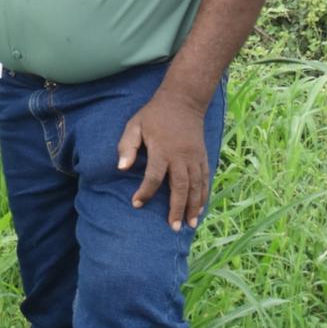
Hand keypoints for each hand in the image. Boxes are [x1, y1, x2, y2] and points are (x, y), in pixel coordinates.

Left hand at [116, 88, 211, 231]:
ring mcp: (194, 157)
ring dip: (194, 206)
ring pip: (196, 186)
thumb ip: (127, 146)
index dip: (145, 192)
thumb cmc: (154, 115)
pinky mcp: (203, 156)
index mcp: (162, 150)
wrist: (184, 100)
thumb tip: (121, 168)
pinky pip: (205, 179)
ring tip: (190, 225)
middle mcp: (181, 156)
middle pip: (180, 187)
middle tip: (174, 227)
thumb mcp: (135, 124)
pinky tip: (201, 208)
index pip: (154, 177)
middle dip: (177, 209)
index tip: (136, 204)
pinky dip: (204, 195)